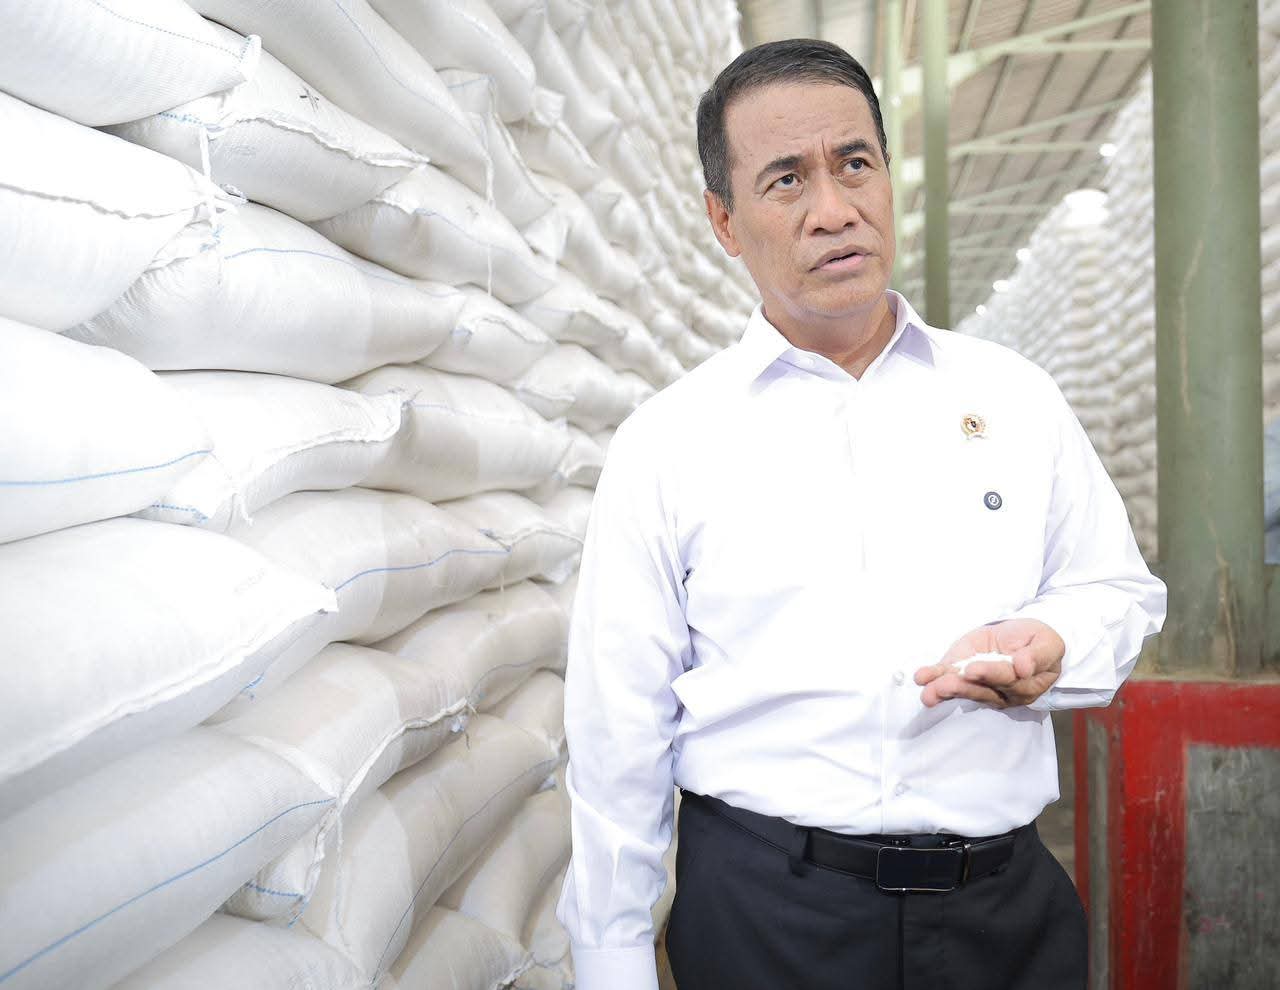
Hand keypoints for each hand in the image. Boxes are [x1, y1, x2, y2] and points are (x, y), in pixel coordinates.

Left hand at [913, 618, 1064, 708]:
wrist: (1024, 636)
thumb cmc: (1038, 642)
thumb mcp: (1047, 643)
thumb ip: (1038, 656)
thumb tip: (1024, 667)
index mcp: (1025, 685)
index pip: (1006, 680)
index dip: (989, 675)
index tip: (973, 670)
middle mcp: (1000, 690)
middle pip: (980, 690)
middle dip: (960, 687)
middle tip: (944, 684)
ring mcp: (978, 684)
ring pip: (961, 688)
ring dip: (942, 689)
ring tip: (928, 690)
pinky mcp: (961, 673)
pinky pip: (946, 677)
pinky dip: (933, 677)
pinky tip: (921, 678)